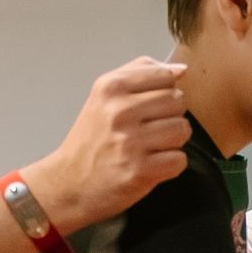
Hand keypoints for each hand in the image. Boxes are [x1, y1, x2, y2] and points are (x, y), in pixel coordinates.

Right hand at [26, 57, 190, 235]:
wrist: (69, 183)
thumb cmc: (91, 138)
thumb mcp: (104, 95)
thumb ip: (142, 74)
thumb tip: (181, 70)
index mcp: (112, 87)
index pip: (165, 76)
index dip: (165, 92)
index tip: (149, 107)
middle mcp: (120, 111)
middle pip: (179, 101)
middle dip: (171, 116)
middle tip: (151, 129)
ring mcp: (131, 142)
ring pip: (183, 129)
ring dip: (173, 141)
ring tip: (151, 147)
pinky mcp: (140, 171)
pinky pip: (179, 159)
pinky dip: (170, 165)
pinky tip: (152, 164)